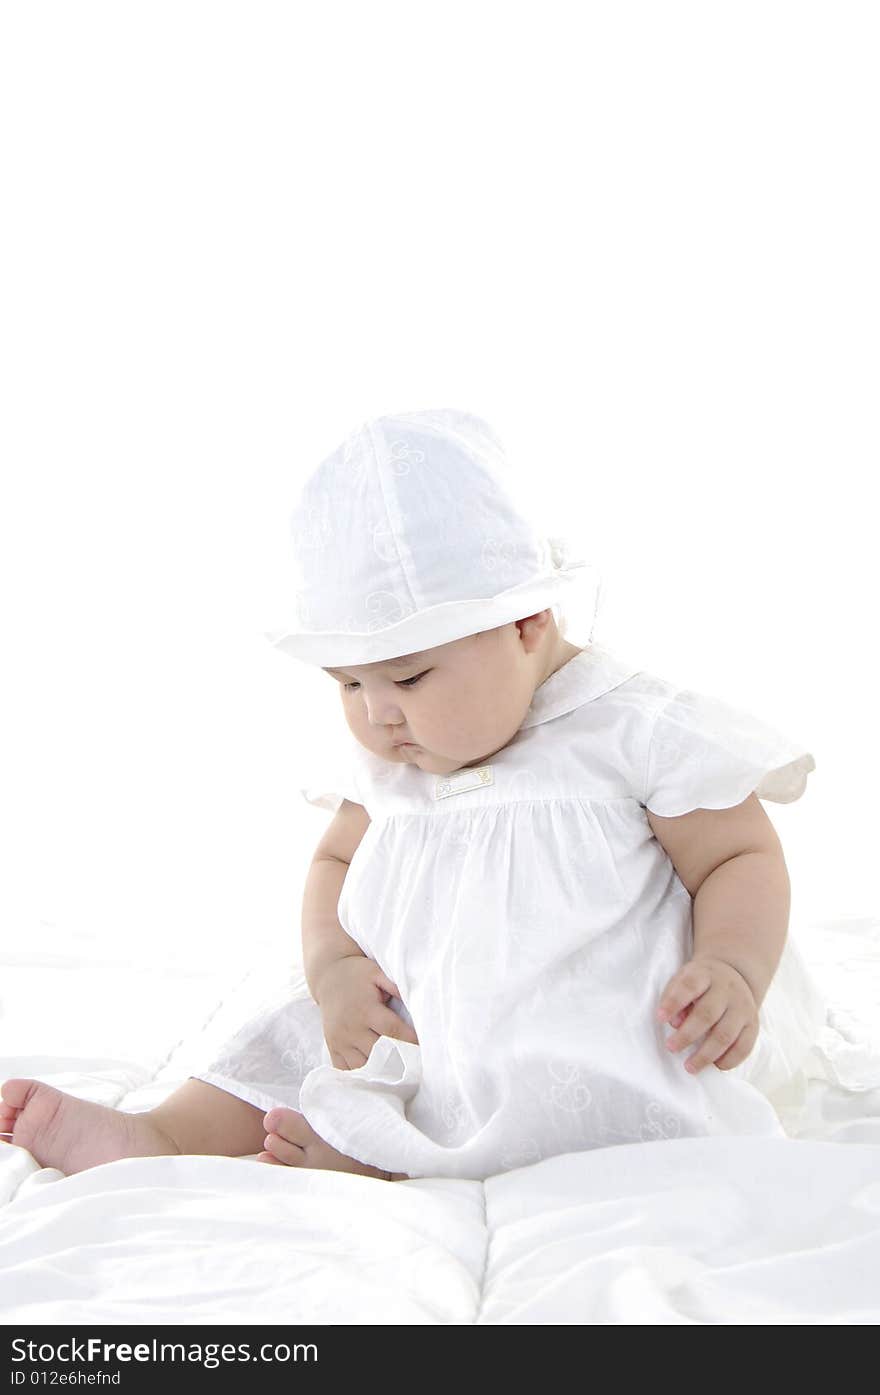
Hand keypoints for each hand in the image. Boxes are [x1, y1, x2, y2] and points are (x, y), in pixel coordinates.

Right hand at [314, 955, 418, 1070]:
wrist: (327, 977)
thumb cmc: (357, 974)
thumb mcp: (377, 973)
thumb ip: (395, 985)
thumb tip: (416, 998)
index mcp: (365, 1009)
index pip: (392, 1030)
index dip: (410, 1041)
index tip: (426, 1048)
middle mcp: (351, 1027)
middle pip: (379, 1052)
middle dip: (398, 1059)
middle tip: (415, 1065)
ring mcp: (340, 1040)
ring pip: (363, 1066)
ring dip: (380, 1070)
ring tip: (397, 1072)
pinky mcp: (332, 1048)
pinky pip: (346, 1070)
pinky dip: (361, 1075)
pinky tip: (375, 1075)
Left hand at [655, 955, 758, 1074]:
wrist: (735, 975)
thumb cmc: (700, 983)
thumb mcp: (684, 979)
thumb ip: (674, 996)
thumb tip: (675, 1023)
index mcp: (705, 974)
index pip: (689, 986)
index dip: (674, 1002)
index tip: (659, 1018)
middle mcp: (727, 990)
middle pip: (707, 1014)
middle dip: (687, 1035)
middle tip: (671, 1048)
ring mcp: (743, 1007)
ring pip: (726, 1034)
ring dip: (706, 1054)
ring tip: (690, 1067)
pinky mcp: (753, 1024)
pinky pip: (745, 1046)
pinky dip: (730, 1059)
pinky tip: (716, 1066)